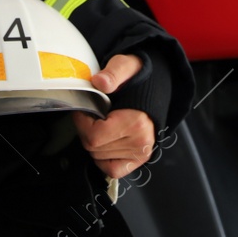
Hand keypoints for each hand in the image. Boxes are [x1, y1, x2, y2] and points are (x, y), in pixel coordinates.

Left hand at [72, 53, 155, 177]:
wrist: (155, 87)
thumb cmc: (138, 79)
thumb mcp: (124, 67)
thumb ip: (112, 73)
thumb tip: (100, 82)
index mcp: (136, 122)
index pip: (94, 136)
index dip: (82, 123)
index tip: (83, 109)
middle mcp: (140, 142)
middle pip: (94, 147)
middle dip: (86, 130)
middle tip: (92, 115)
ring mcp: (141, 153)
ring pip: (98, 157)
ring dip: (94, 142)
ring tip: (101, 124)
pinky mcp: (139, 159)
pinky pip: (111, 170)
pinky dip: (102, 159)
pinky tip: (105, 142)